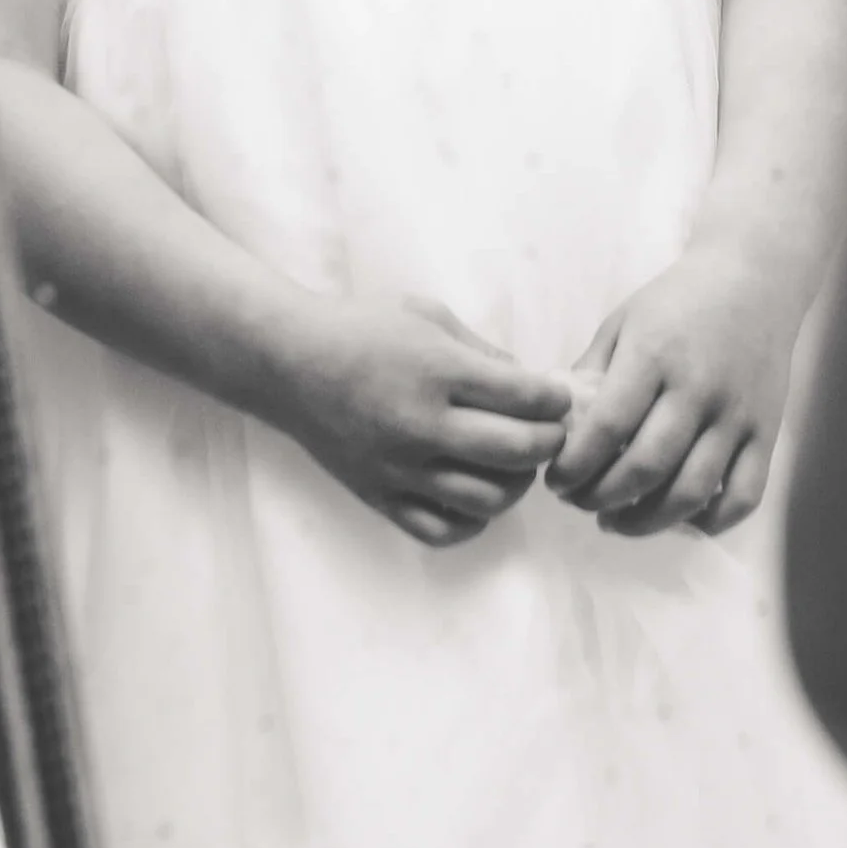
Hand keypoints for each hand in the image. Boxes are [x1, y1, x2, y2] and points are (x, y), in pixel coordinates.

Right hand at [272, 294, 572, 546]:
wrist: (289, 361)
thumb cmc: (363, 327)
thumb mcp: (431, 318)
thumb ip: (485, 353)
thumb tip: (533, 387)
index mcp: (438, 371)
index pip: (524, 397)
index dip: (555, 400)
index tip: (557, 397)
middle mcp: (421, 425)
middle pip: (516, 452)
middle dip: (550, 442)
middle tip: (551, 431)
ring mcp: (398, 467)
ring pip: (486, 500)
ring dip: (517, 484)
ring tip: (515, 463)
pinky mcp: (378, 496)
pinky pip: (441, 530)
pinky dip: (472, 520)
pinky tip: (477, 494)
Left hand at [548, 236, 805, 537]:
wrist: (756, 276)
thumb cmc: (679, 299)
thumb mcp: (623, 320)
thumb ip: (590, 373)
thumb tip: (558, 429)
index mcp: (655, 353)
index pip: (607, 427)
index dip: (574, 467)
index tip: (556, 481)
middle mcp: (698, 387)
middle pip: (645, 468)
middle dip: (599, 498)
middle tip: (579, 501)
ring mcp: (736, 413)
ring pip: (691, 492)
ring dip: (644, 521)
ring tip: (616, 520)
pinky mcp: (767, 431)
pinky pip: (743, 496)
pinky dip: (710, 522)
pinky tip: (680, 517)